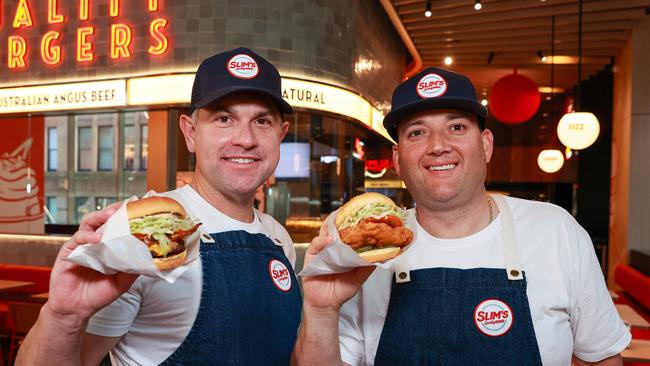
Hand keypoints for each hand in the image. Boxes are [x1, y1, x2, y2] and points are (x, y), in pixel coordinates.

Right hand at [47, 202, 138, 319]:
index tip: (138, 206)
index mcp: (109, 246)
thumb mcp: (122, 281)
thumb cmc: (98, 294)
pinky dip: (88, 236)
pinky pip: (77, 238)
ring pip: (89, 222)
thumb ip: (133, 268)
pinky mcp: (68, 251)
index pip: (118, 225)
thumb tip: (149, 256)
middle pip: (103, 218)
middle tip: (126, 205)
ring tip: (112, 215)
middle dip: (114, 209)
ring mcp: (81, 245)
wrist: (77, 310)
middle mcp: (95, 242)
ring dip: (100, 216)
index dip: (126, 215)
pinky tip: (97, 239)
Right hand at [300, 224, 374, 312]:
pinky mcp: (311, 256)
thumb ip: (367, 266)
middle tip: (348, 211)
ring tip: (339, 220)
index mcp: (343, 250)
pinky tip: (330, 241)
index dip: (352, 224)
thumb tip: (379, 256)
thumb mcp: (359, 277)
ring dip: (331, 226)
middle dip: (340, 219)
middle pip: (334, 228)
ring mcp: (321, 250)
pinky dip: (322, 241)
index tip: (360, 216)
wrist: (327, 304)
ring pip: (324, 232)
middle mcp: (332, 248)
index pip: (347, 233)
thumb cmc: (341, 290)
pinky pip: (315, 245)